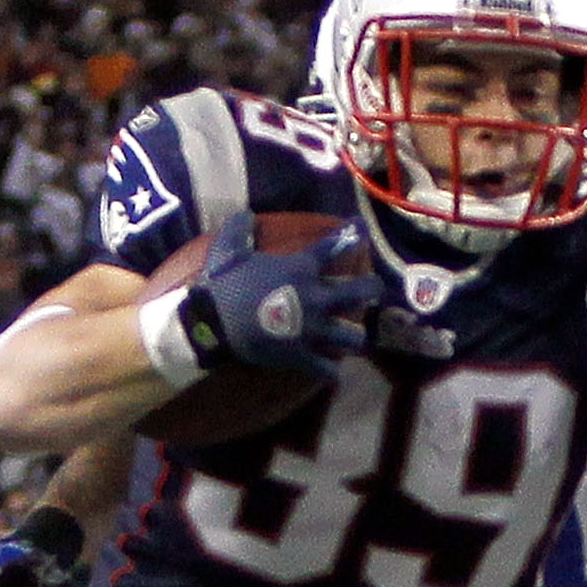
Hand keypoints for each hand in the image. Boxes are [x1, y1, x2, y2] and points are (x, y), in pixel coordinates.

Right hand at [177, 210, 381, 382]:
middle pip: (361, 291)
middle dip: (373, 288)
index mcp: (300, 269)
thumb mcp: (228, 249)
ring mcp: (311, 329)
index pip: (334, 245)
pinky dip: (330, 372)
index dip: (352, 231)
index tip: (362, 226)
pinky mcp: (300, 356)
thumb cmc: (222, 285)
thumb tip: (246, 214)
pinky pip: (327, 370)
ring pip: (353, 336)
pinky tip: (331, 372)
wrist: (211, 324)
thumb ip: (240, 229)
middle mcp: (315, 298)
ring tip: (355, 337)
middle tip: (375, 289)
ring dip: (356, 336)